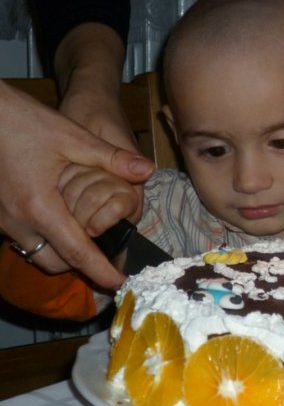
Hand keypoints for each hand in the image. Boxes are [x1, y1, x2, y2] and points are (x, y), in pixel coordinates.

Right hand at [0, 81, 153, 287]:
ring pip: (37, 254)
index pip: (77, 253)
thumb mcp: (74, 137)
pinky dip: (46, 239)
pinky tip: (62, 221)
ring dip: (62, 253)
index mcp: (41, 207)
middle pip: (55, 262)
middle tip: (107, 256)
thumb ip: (112, 159)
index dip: (100, 271)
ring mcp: (2, 220)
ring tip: (88, 239)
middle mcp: (18, 222)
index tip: (119, 284)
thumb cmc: (25, 121)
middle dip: (82, 265)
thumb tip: (147, 170)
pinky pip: (24, 240)